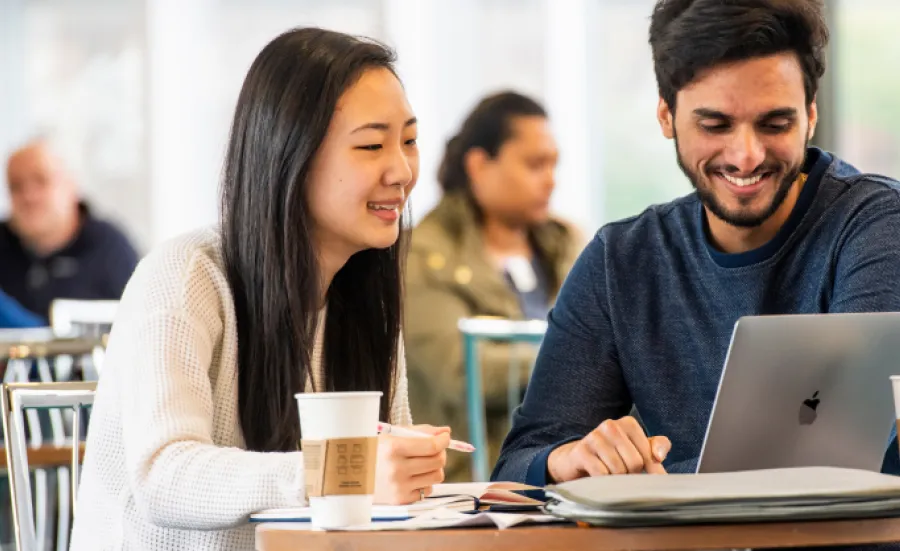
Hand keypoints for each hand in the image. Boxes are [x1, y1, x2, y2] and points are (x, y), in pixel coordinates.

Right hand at [374, 425, 449, 503]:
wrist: (351, 474)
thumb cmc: (375, 450)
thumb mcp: (394, 435)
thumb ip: (422, 432)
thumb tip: (446, 431)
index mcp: (394, 448)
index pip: (431, 446)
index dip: (444, 440)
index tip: (445, 437)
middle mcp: (397, 469)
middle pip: (438, 461)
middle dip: (440, 453)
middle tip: (434, 450)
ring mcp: (399, 487)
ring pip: (437, 477)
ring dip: (434, 468)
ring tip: (424, 463)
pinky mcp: (401, 500)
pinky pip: (427, 490)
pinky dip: (425, 482)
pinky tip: (414, 476)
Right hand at [547, 416, 670, 482]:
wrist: (577, 461)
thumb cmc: (613, 456)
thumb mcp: (638, 449)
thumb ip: (657, 447)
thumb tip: (659, 456)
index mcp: (628, 423)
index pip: (649, 454)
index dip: (649, 469)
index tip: (642, 472)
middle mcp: (611, 426)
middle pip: (634, 463)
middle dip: (630, 474)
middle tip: (621, 472)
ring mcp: (594, 437)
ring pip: (618, 470)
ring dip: (615, 479)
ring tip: (608, 473)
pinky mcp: (580, 451)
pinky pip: (601, 474)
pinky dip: (602, 481)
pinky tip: (597, 477)